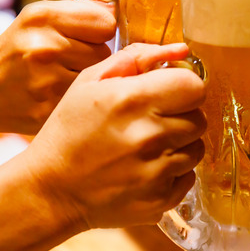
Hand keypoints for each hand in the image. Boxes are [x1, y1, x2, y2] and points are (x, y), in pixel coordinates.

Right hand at [0, 0, 115, 134]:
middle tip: (70, 62)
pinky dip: (81, 101)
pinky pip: (87, 102)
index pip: (106, 23)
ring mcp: (47, 84)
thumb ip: (80, 11)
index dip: (101, 32)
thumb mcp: (39, 17)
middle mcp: (44, 49)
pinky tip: (63, 97)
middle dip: (94, 57)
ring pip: (98, 79)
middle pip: (105, 53)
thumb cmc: (17, 50)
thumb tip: (119, 13)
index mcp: (44, 18)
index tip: (88, 38)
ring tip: (64, 79)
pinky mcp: (50, 112)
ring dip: (89, 80)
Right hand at [23, 43, 205, 229]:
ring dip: (179, 145)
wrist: (50, 191)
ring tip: (147, 146)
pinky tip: (145, 169)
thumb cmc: (69, 130)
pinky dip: (173, 173)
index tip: (170, 92)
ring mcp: (157, 172)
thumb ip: (136, 58)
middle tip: (154, 121)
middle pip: (199, 119)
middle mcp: (150, 136)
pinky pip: (188, 177)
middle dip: (182, 116)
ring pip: (196, 149)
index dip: (185, 87)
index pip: (194, 86)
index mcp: (133, 100)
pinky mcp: (161, 200)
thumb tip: (180, 50)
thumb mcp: (90, 82)